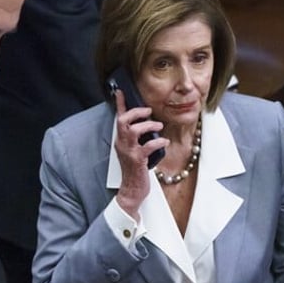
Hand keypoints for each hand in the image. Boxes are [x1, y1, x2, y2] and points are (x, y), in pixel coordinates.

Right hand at [112, 89, 166, 217]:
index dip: (120, 104)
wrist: (132, 191)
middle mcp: (122, 144)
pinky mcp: (138, 161)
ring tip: (159, 126)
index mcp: (121, 140)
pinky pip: (147, 147)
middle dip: (136, 112)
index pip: (118, 118)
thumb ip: (138, 138)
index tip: (121, 90)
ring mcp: (129, 152)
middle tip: (148, 111)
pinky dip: (158, 142)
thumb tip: (148, 124)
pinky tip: (165, 142)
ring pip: (134, 131)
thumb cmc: (135, 170)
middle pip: (123, 121)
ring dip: (148, 125)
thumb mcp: (134, 150)